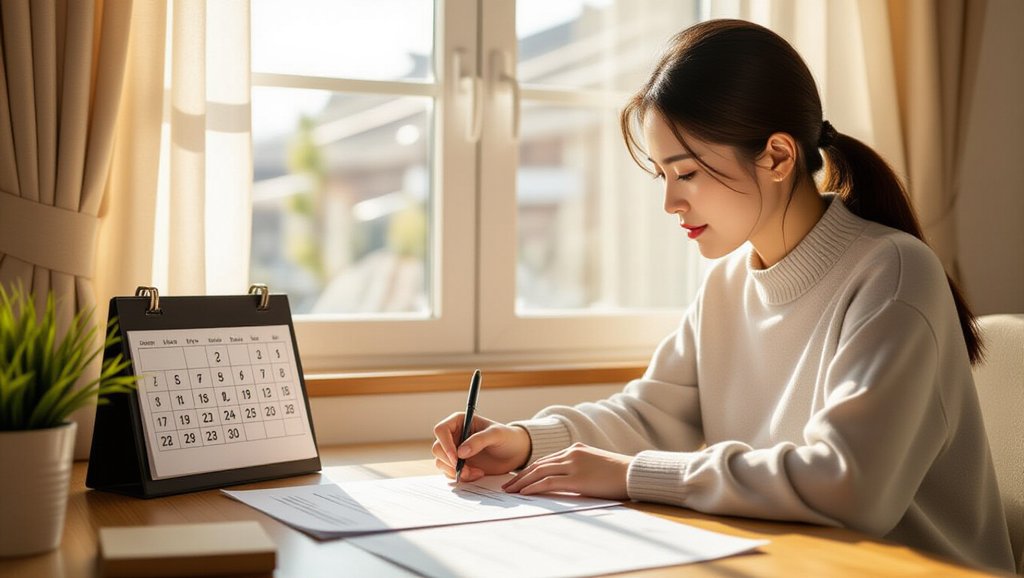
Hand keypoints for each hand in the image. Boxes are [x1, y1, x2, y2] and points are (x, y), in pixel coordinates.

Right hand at [431, 413, 530, 482]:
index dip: (445, 444)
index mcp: (459, 421)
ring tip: (475, 473)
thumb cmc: (507, 437)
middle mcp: (454, 435)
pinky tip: (477, 474)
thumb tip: (461, 452)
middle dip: (450, 462)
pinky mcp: (458, 464)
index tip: (456, 457)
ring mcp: (454, 450)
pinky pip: (449, 472)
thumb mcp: (496, 434)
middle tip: (466, 469)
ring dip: (456, 471)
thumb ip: (479, 440)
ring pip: (441, 462)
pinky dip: (461, 476)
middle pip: (437, 448)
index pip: (441, 430)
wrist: (514, 453)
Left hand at [500, 443, 631, 499]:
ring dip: (522, 482)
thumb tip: (567, 483)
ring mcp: (573, 464)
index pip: (546, 460)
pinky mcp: (577, 477)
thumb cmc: (619, 474)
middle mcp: (572, 453)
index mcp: (576, 449)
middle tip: (507, 486)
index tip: (518, 479)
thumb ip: (580, 470)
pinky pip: (548, 481)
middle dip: (520, 476)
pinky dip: (534, 487)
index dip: (529, 470)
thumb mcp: (596, 466)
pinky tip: (525, 493)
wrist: (634, 473)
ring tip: (511, 492)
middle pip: (538, 464)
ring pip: (539, 472)